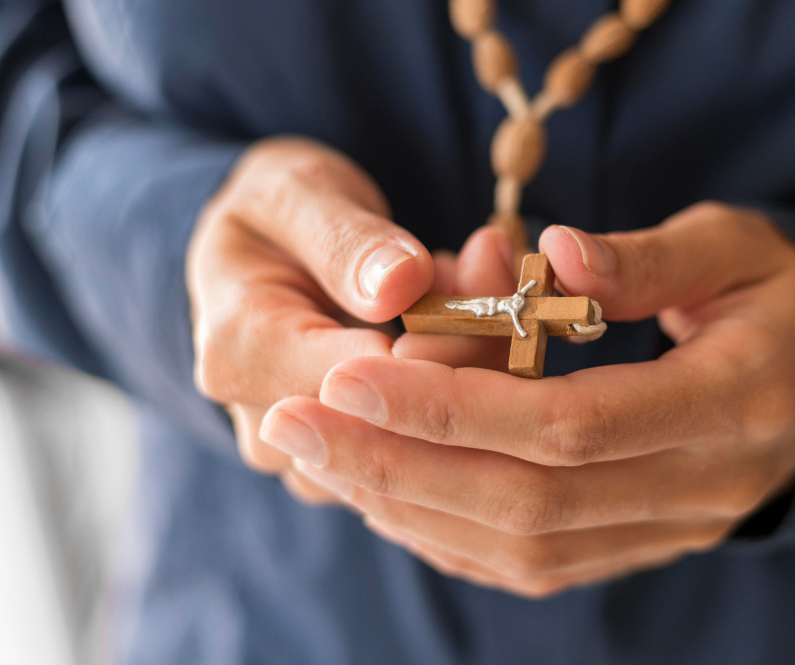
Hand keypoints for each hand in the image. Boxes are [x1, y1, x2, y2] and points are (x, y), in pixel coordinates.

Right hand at [186, 136, 511, 498]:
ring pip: (423, 444)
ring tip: (461, 282)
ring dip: (470, 368)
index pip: (363, 381)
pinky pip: (423, 448)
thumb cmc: (279, 214)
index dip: (441, 339)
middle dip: (468, 346)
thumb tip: (401, 285)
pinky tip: (458, 325)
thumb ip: (348, 240)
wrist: (255, 257)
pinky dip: (459, 389)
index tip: (482, 271)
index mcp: (238, 351)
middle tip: (490, 262)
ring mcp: (309, 457)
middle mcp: (270, 425)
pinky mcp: (347, 468)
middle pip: (400, 423)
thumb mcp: (300, 193)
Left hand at [261, 202, 794, 596]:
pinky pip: (527, 562)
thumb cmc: (769, 300)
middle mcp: (702, 490)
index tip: (351, 367)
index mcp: (736, 403)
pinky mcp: (631, 548)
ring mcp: (666, 534)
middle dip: (397, 464)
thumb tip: (552, 252)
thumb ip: (648, 258)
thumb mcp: (734, 249)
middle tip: (294, 422)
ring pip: (517, 546)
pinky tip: (377, 490)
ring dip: (403, 503)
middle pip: (527, 502)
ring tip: (313, 451)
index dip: (455, 403)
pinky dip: (443, 530)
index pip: (574, 424)